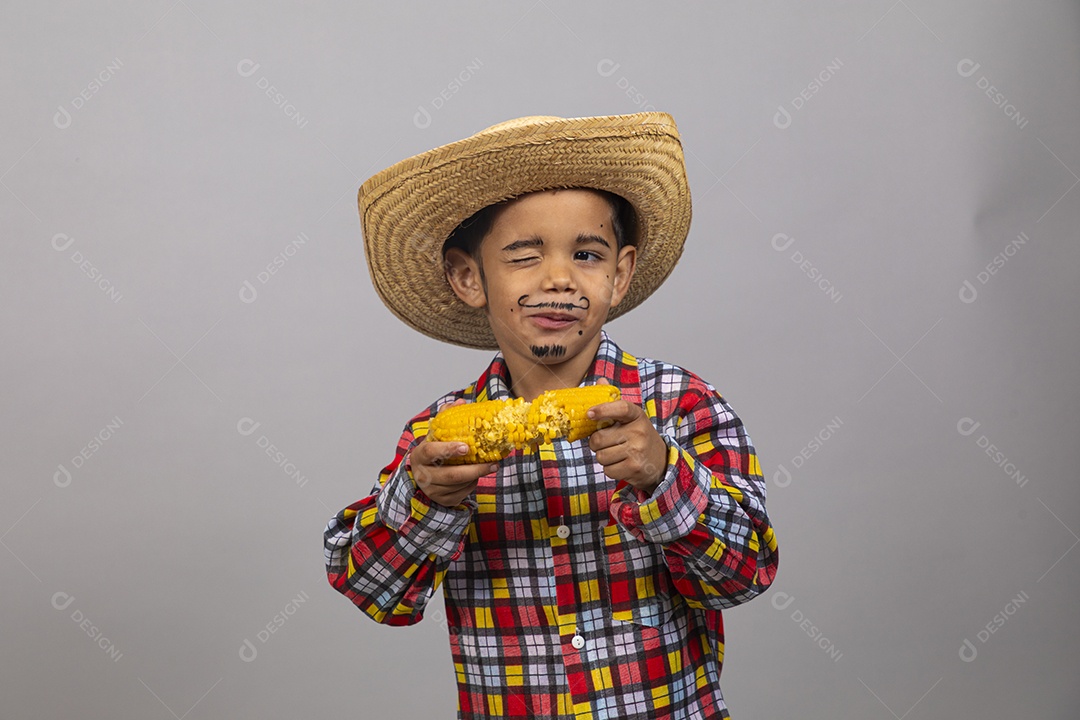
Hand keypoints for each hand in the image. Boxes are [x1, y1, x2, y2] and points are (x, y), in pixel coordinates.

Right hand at [410, 399, 498, 507]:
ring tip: (490, 466)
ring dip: (476, 476)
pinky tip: (476, 476)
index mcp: (419, 456)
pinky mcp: (442, 501)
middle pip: (451, 475)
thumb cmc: (432, 453)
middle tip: (493, 463)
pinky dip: (472, 484)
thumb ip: (446, 417)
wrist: (422, 478)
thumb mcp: (435, 436)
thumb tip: (460, 402)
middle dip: (475, 469)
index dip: (447, 449)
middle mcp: (423, 475)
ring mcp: (432, 491)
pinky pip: (463, 493)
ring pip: (459, 485)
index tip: (466, 447)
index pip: (430, 452)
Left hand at [586, 380, 667, 494]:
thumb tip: (601, 381)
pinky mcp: (634, 468)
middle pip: (599, 439)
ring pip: (601, 456)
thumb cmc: (639, 437)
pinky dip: (610, 469)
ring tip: (617, 454)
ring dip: (604, 457)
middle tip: (605, 442)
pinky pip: (608, 470)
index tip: (589, 413)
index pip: (620, 408)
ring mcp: (637, 451)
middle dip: (596, 443)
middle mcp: (639, 432)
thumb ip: (614, 401)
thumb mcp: (631, 418)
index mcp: (636, 415)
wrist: (661, 461)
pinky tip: (621, 464)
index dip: (603, 409)